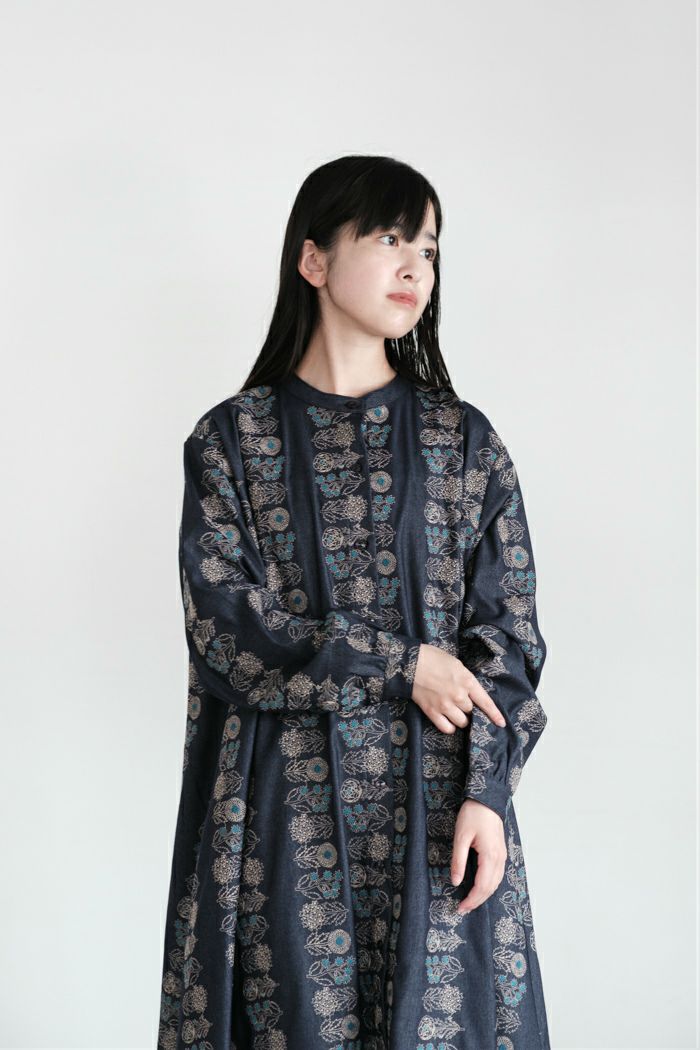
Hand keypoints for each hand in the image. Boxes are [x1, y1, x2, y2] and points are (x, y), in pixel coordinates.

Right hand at [410, 643, 506, 733]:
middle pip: (471, 712)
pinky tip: (447, 721)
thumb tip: (469, 691)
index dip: (494, 714)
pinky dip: (449, 727)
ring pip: (462, 722)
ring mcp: (445, 705)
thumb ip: (465, 679)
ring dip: (460, 718)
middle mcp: (459, 695)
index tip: (501, 723)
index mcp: (467, 681)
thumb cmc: (432, 657)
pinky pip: (446, 728)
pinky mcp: (432, 712)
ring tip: (454, 711)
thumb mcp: (456, 664)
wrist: (409, 662)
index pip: (485, 702)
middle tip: (460, 702)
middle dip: (468, 708)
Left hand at [450, 798, 506, 913]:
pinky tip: (480, 887)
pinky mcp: (501, 852)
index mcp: (490, 856)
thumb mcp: (460, 837)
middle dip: (477, 901)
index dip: (472, 900)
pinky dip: (489, 885)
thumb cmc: (473, 815)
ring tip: (470, 901)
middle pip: (490, 888)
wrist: (487, 799)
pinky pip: (497, 875)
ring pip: (496, 883)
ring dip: (484, 895)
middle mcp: (500, 859)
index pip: (482, 886)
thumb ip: (458, 861)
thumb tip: (455, 881)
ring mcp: (502, 855)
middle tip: (463, 909)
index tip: (461, 908)